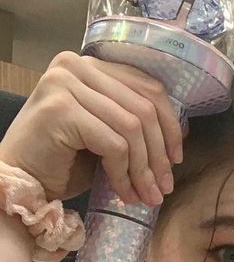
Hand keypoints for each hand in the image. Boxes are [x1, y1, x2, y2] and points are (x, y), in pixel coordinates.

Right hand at [0, 52, 182, 205]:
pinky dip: (124, 173)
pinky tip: (124, 192)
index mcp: (91, 66)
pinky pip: (114, 144)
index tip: (176, 159)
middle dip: (160, 154)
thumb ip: (137, 125)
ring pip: (132, 128)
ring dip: (144, 169)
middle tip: (164, 187)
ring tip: (148, 195)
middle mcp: (76, 66)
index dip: (169, 126)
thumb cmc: (63, 161)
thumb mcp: (109, 137)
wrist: (22, 180)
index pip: (147, 88)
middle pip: (144, 108)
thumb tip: (183, 132)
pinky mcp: (61, 109)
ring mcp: (66, 84)